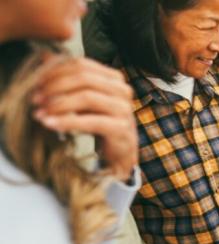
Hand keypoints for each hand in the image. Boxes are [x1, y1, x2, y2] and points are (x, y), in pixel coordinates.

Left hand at [32, 56, 137, 180]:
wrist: (120, 151)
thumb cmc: (99, 123)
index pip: (81, 64)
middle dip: (54, 87)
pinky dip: (67, 122)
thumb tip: (44, 56)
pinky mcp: (121, 128)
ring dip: (58, 104)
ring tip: (39, 113)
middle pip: (84, 78)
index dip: (55, 71)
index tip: (34, 83)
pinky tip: (49, 124)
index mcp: (114, 78)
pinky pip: (91, 121)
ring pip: (87, 97)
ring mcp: (124, 109)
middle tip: (35, 99)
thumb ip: (68, 78)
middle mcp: (122, 89)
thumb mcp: (82, 99)